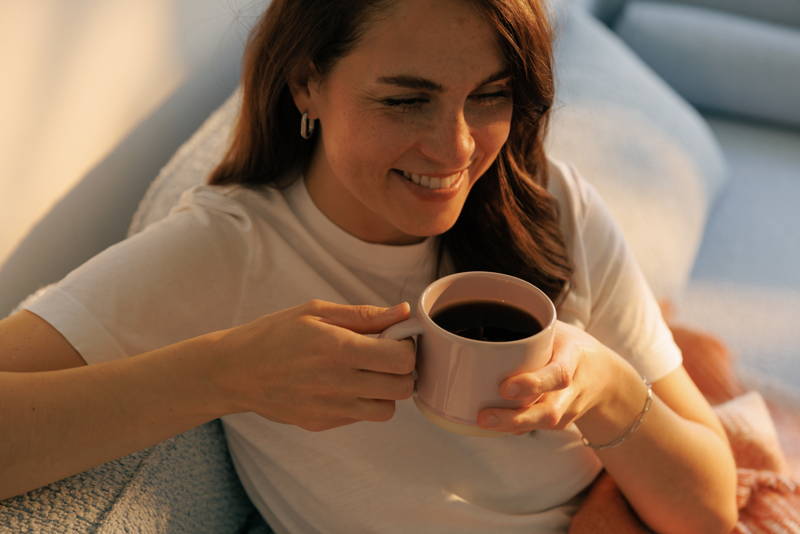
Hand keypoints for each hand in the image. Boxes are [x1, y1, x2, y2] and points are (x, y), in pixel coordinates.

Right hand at [210, 299, 415, 431]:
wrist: (234, 371)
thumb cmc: (274, 335)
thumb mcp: (316, 313)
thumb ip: (364, 316)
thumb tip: (404, 312)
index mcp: (339, 349)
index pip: (401, 360)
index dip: (407, 347)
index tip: (395, 338)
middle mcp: (339, 383)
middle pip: (402, 388)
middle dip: (402, 370)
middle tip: (386, 356)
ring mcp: (331, 409)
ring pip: (386, 410)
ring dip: (385, 391)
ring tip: (367, 373)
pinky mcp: (321, 424)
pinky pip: (360, 418)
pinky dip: (362, 403)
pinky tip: (343, 385)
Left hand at [476, 321, 618, 434]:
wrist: (603, 375)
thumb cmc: (568, 346)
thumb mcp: (557, 329)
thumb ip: (529, 326)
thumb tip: (484, 313)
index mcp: (573, 358)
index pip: (558, 375)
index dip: (533, 384)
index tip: (504, 387)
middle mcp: (574, 390)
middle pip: (550, 411)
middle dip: (516, 417)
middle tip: (483, 416)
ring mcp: (567, 409)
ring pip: (541, 425)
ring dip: (510, 426)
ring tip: (481, 422)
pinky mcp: (559, 422)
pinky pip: (536, 428)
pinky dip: (513, 428)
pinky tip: (491, 424)